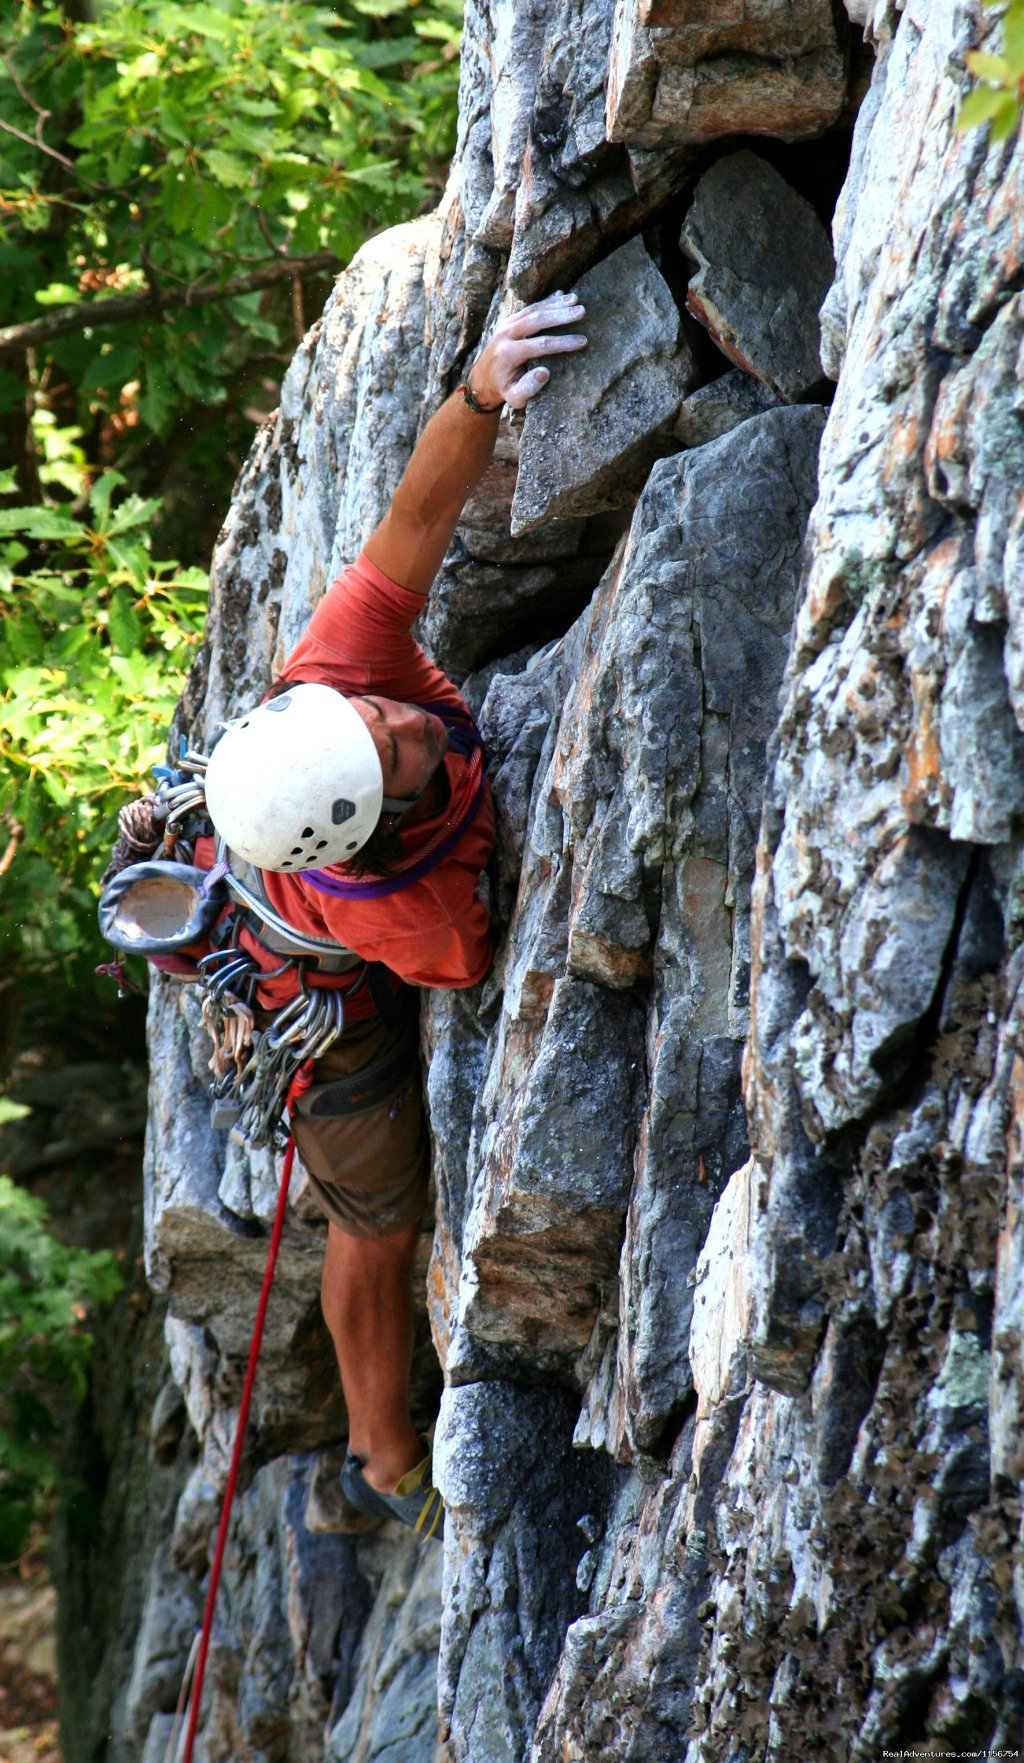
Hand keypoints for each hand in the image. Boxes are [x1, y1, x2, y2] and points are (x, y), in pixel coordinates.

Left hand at [468, 290, 586, 411]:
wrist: (483, 379)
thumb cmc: (504, 390)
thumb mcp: (514, 397)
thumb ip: (528, 388)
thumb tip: (545, 373)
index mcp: (509, 354)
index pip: (541, 344)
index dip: (563, 342)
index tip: (582, 341)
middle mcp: (506, 335)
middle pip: (537, 320)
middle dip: (561, 315)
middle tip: (582, 311)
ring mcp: (506, 324)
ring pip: (534, 309)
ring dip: (556, 304)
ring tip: (576, 299)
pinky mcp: (509, 320)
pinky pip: (530, 307)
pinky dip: (546, 301)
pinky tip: (561, 295)